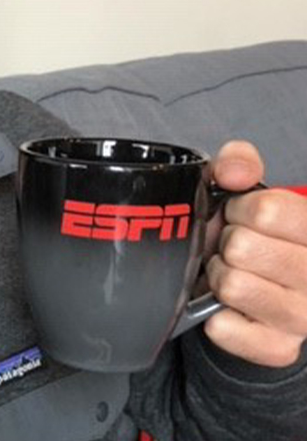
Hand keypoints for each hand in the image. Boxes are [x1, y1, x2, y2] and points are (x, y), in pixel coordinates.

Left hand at [203, 140, 306, 366]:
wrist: (257, 292)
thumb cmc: (253, 234)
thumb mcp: (247, 190)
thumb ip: (239, 164)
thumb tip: (232, 172)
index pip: (268, 211)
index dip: (240, 208)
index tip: (242, 216)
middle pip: (243, 248)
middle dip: (227, 243)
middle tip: (235, 248)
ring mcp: (303, 318)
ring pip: (232, 285)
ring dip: (220, 276)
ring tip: (232, 273)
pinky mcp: (278, 348)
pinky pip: (223, 326)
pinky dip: (214, 313)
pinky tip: (229, 306)